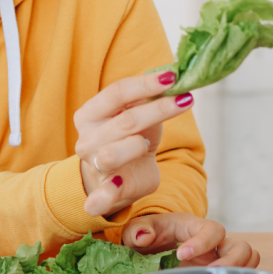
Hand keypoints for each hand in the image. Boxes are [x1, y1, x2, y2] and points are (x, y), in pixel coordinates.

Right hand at [74, 71, 192, 216]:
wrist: (119, 178)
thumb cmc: (129, 139)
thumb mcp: (136, 115)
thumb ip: (147, 99)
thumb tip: (173, 75)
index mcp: (90, 114)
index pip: (117, 92)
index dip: (146, 84)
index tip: (172, 77)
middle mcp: (87, 139)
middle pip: (124, 121)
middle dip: (158, 109)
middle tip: (185, 100)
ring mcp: (92, 167)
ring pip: (111, 154)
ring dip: (136, 146)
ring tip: (148, 144)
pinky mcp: (102, 194)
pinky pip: (98, 198)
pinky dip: (104, 196)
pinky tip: (116, 187)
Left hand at [121, 213, 260, 267]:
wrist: (153, 246)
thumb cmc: (149, 235)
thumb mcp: (137, 230)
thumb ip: (137, 231)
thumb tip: (143, 237)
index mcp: (195, 227)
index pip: (212, 229)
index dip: (202, 242)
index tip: (180, 255)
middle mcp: (214, 242)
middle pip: (241, 245)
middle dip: (231, 261)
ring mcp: (220, 258)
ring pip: (249, 260)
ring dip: (239, 273)